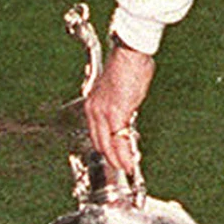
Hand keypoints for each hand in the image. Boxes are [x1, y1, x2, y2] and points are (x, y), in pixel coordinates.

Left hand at [81, 42, 156, 186]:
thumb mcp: (121, 89)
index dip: (106, 147)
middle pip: (99, 142)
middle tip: (122, 166)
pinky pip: (118, 141)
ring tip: (126, 169)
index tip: (115, 155)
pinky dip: (124, 155)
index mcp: (93, 103)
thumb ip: (122, 103)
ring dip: (117, 160)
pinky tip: (129, 162)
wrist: (129, 54)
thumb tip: (129, 111)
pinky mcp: (115, 115)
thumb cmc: (128, 65)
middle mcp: (94, 110)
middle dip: (110, 157)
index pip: (96, 132)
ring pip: (106, 145)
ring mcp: (103, 114)